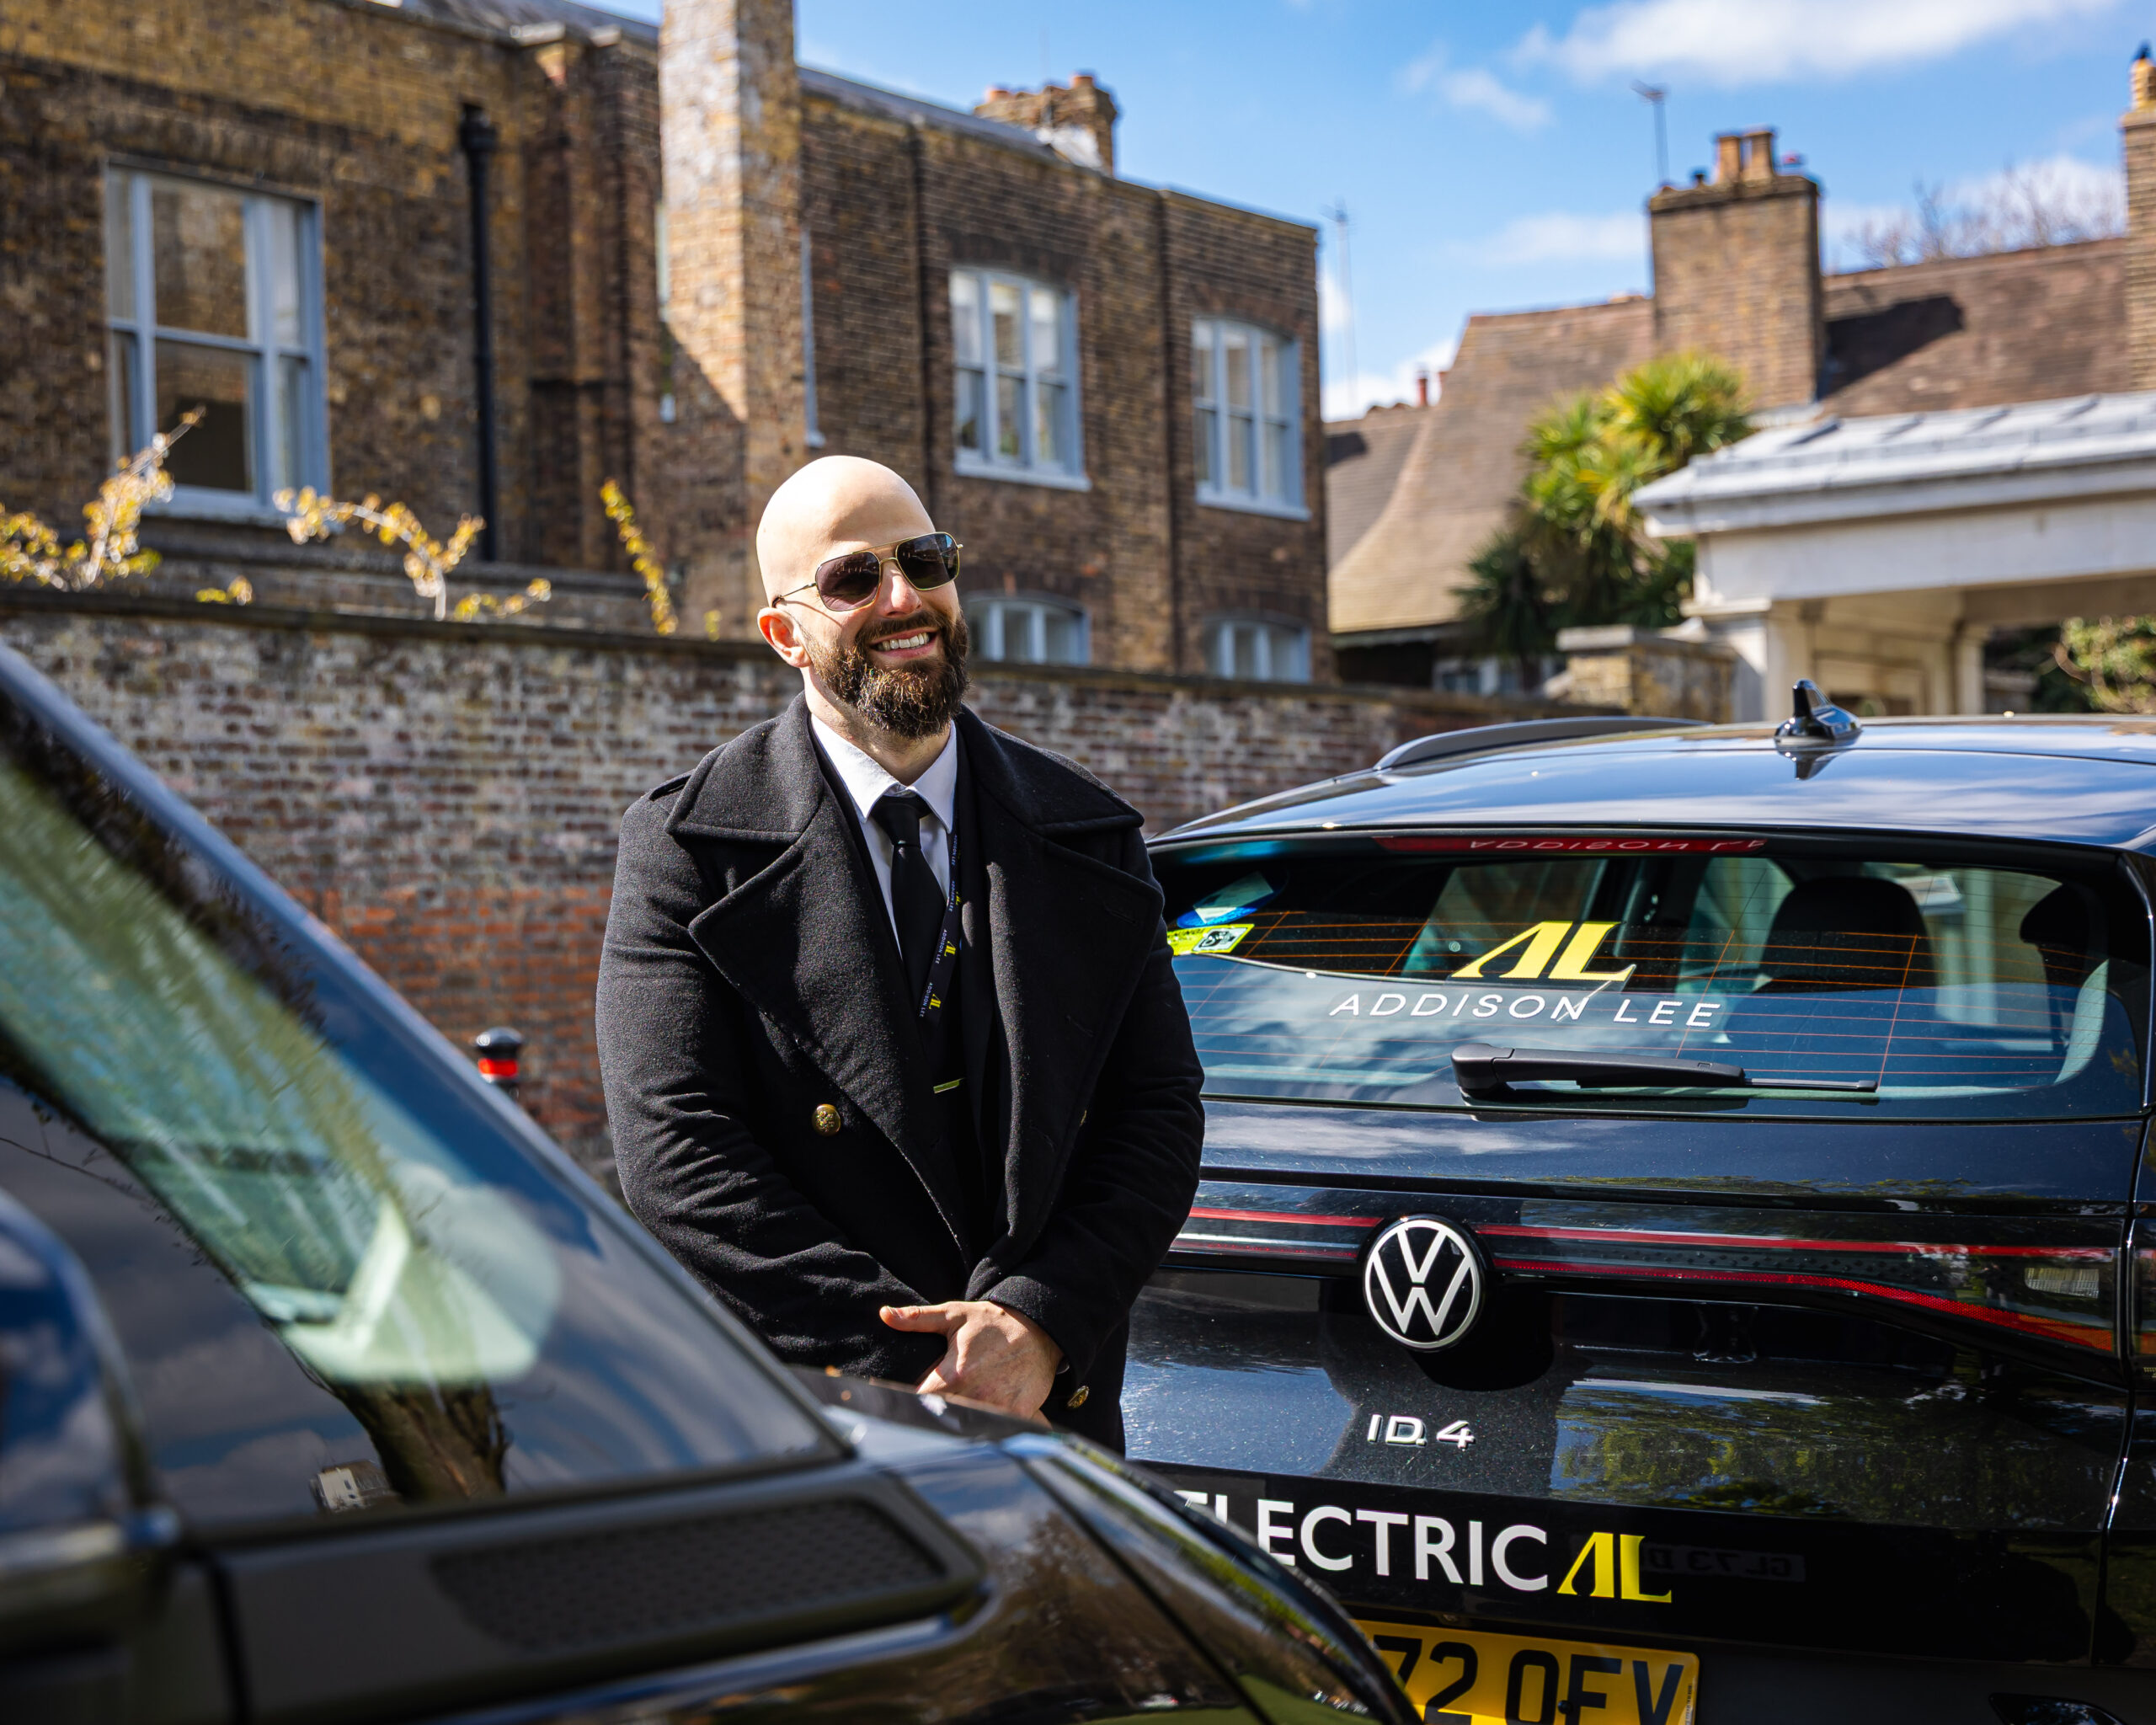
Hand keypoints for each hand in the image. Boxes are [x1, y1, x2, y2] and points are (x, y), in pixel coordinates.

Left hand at [879, 1299, 1061, 1421]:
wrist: (1039, 1328)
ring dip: (960, 1427)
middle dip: (935, 1418)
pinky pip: (999, 1432)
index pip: (920, 1403)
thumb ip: (916, 1319)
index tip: (903, 1406)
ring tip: (956, 1418)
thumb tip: (884, 1314)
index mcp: (954, 1375)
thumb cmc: (992, 1323)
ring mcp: (998, 1407)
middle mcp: (975, 1395)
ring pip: (968, 1431)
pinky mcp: (1018, 1414)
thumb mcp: (954, 1315)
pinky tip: (981, 1427)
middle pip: (943, 1420)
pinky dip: (990, 1433)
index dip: (910, 1406)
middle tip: (931, 1413)